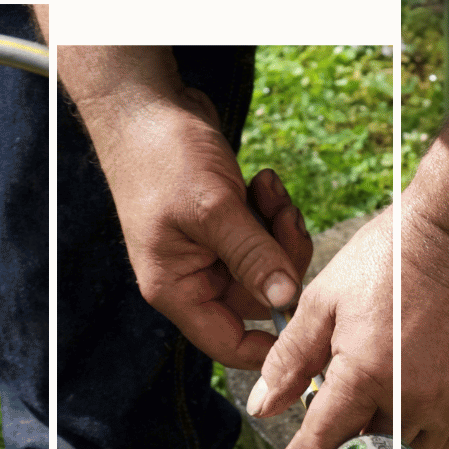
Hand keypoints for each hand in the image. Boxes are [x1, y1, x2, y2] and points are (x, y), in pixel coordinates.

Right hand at [84, 84, 311, 369]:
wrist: (143, 102)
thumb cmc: (162, 154)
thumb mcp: (213, 208)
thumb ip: (253, 257)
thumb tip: (287, 301)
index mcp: (178, 290)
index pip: (229, 345)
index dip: (270, 346)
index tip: (305, 321)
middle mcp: (194, 279)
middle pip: (260, 301)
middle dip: (282, 260)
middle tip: (285, 214)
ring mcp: (211, 254)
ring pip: (269, 268)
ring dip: (281, 230)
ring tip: (269, 188)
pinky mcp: (226, 229)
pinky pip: (266, 240)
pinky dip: (273, 213)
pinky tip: (263, 181)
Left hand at [251, 206, 393, 448]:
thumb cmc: (391, 258)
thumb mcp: (323, 300)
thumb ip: (289, 359)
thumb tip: (263, 406)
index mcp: (364, 374)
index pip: (319, 445)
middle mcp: (408, 399)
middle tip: (329, 430)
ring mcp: (447, 405)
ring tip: (368, 413)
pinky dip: (416, 445)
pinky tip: (402, 416)